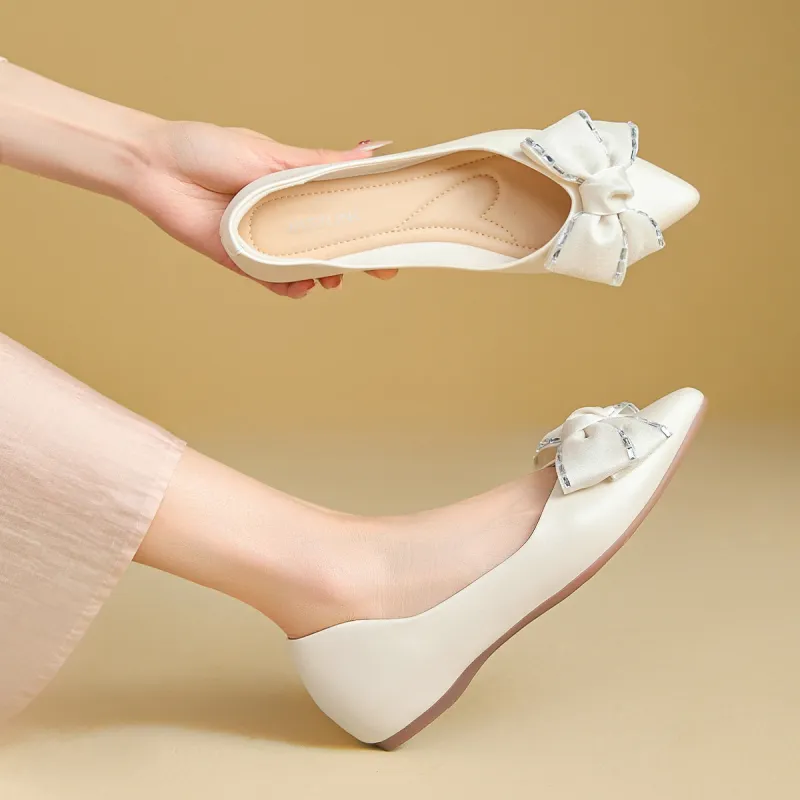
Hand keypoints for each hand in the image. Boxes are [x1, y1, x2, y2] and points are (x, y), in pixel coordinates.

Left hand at [131, 121, 396, 297]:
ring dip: (324, 274)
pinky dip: (290, 287)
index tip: (397, 237)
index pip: (345, 209)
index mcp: (298, 188)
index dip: (371, 224)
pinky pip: (274, 281)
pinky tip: (298, 285)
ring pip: (307, 268)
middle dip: (357, 258)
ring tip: (330, 275)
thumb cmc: (208, 149)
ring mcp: (267, 242)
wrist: (156, 169)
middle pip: (331, 244)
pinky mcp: (244, 261)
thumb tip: (368, 150)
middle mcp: (286, 218)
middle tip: (378, 267)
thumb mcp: (270, 154)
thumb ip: (318, 163)